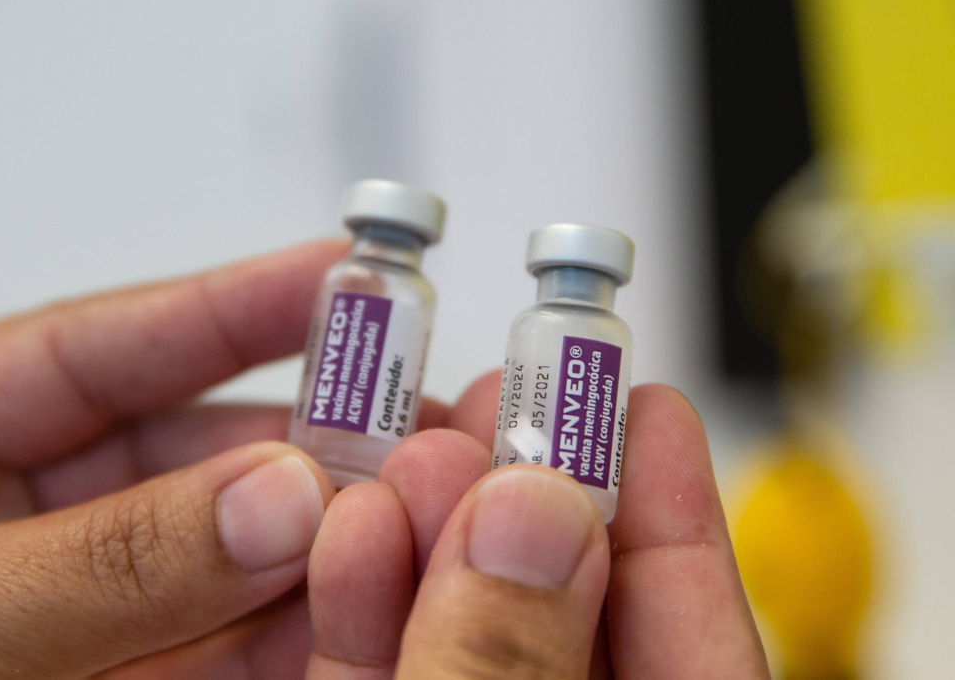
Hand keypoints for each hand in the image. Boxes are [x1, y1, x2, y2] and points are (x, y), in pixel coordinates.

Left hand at [0, 239, 457, 677]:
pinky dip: (298, 639)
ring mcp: (95, 612)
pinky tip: (362, 619)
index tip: (347, 278)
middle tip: (416, 423)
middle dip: (315, 439)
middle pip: (203, 452)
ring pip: (236, 558)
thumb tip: (279, 499)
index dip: (239, 304)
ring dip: (327, 544)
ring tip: (416, 521)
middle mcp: (38, 520)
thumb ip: (96, 563)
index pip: (116, 346)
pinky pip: (231, 653)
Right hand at [304, 376, 772, 678]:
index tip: (646, 406)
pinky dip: (361, 609)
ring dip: (436, 537)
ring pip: (466, 636)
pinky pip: (385, 678)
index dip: (676, 519)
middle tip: (510, 403)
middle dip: (536, 501)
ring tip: (420, 451)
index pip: (698, 646)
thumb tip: (532, 519)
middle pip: (571, 615)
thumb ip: (511, 670)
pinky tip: (357, 531)